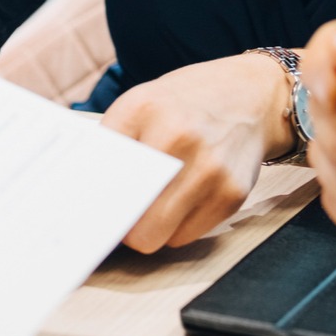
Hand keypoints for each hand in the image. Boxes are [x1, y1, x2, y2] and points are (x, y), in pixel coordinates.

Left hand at [103, 51, 296, 251]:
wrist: (253, 97)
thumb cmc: (187, 104)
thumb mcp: (141, 103)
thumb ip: (113, 144)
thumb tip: (83, 195)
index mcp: (143, 108)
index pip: (98, 172)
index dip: (90, 196)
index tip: (83, 209)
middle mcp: (178, 136)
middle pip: (126, 216)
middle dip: (120, 222)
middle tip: (121, 213)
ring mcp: (209, 168)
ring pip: (155, 237)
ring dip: (149, 228)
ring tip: (155, 202)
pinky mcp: (232, 194)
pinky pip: (185, 238)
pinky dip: (178, 227)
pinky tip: (185, 199)